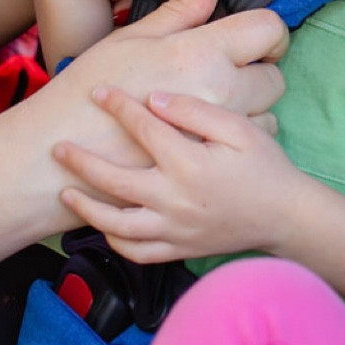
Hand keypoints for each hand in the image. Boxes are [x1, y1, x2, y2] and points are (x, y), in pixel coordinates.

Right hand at [47, 0, 286, 173]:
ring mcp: (218, 135)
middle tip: (226, 70)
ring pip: (267, 113)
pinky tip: (206, 133)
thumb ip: (181, 11)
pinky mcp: (212, 166)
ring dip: (250, 106)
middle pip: (275, 75)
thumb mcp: (130, 38)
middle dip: (257, 69)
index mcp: (199, 52)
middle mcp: (219, 92)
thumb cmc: (86, 90)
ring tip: (212, 104)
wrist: (59, 155)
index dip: (265, 30)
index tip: (250, 37)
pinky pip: (247, 147)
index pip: (268, 29)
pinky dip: (236, 138)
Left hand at [53, 83, 300, 264]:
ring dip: (87, 209)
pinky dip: (114, 241)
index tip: (98, 91)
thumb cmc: (264, 167)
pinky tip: (102, 226)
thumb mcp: (239, 129)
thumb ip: (194, 111)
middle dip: (81, 163)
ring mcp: (174, 230)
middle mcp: (176, 201)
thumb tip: (153, 98)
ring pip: (117, 225)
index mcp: (189, 164)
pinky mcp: (178, 249)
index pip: (143, 129)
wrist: (287, 217)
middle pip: (115, 182)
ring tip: (66, 193)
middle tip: (58, 148)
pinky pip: (137, 252)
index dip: (118, 106)